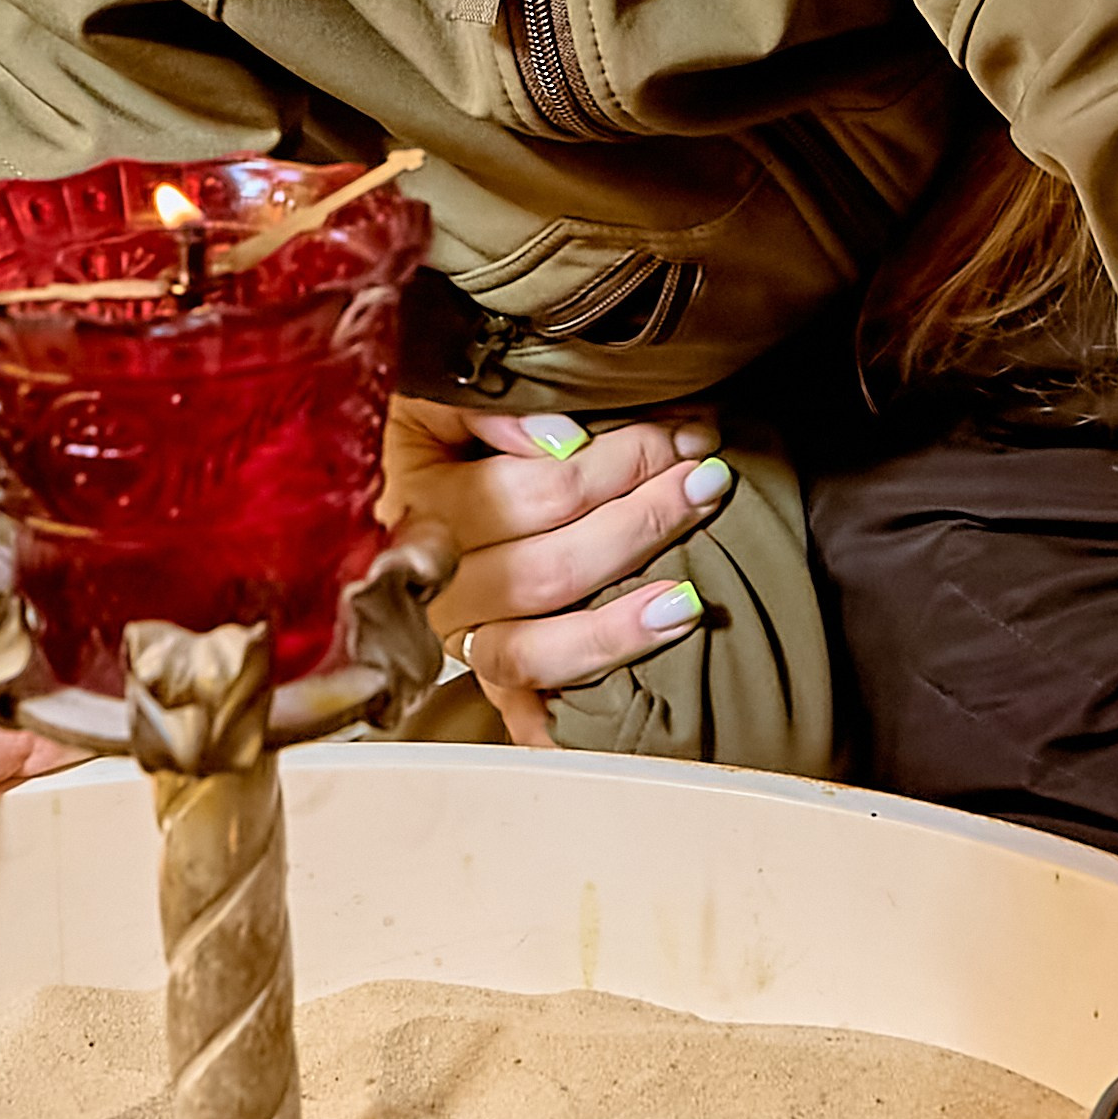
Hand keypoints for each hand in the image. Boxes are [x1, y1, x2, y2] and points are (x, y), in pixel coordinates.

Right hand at [382, 397, 735, 745]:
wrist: (411, 509)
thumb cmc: (455, 438)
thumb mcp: (450, 401)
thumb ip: (494, 407)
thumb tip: (563, 441)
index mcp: (422, 502)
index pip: (534, 492)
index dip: (619, 465)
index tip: (682, 437)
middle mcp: (436, 582)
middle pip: (548, 570)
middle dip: (642, 522)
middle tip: (705, 483)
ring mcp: (462, 639)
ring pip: (535, 649)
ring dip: (620, 626)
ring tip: (688, 599)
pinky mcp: (488, 683)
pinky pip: (525, 712)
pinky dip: (568, 717)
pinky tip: (624, 705)